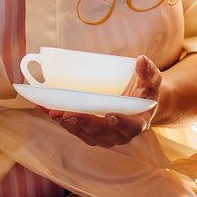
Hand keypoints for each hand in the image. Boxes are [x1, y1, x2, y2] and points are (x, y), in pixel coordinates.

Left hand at [38, 54, 160, 146]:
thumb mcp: (151, 81)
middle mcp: (120, 134)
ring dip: (67, 123)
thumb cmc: (145, 92)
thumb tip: (141, 60)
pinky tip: (45, 108)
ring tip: (53, 112)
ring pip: (84, 133)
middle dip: (83, 123)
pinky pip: (74, 128)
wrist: (139, 105)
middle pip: (101, 132)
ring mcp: (104, 136)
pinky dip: (60, 119)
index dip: (121, 123)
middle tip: (67, 113)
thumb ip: (148, 72)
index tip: (110, 116)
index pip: (131, 126)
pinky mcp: (90, 134)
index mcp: (138, 122)